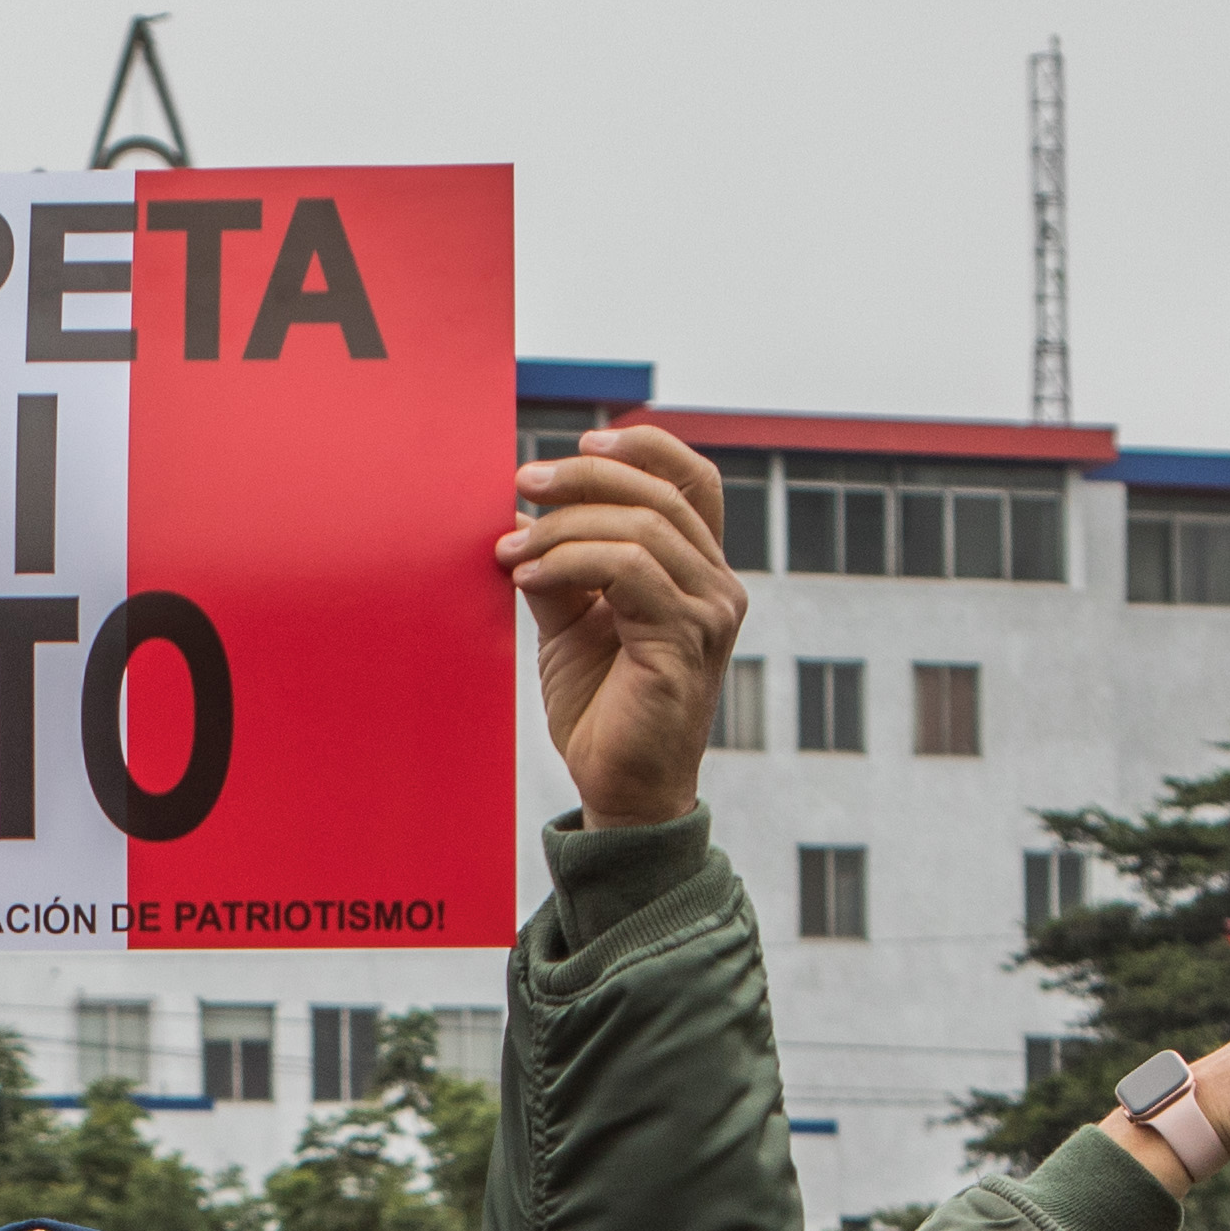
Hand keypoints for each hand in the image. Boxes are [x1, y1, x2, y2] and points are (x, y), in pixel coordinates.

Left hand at [499, 430, 742, 829]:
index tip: (581, 441)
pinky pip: (626, 570)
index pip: (692, 481)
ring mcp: (708, 613)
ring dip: (563, 528)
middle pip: (660, 494)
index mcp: (699, 571)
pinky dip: (569, 561)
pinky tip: (528, 577)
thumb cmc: (602, 708)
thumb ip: (563, 568)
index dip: (644, 446)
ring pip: (641, 527)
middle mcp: (717, 586)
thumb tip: (522, 517)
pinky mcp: (683, 641)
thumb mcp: (572, 623)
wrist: (619, 789)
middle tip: (522, 484)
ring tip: (512, 549)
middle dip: (584, 478)